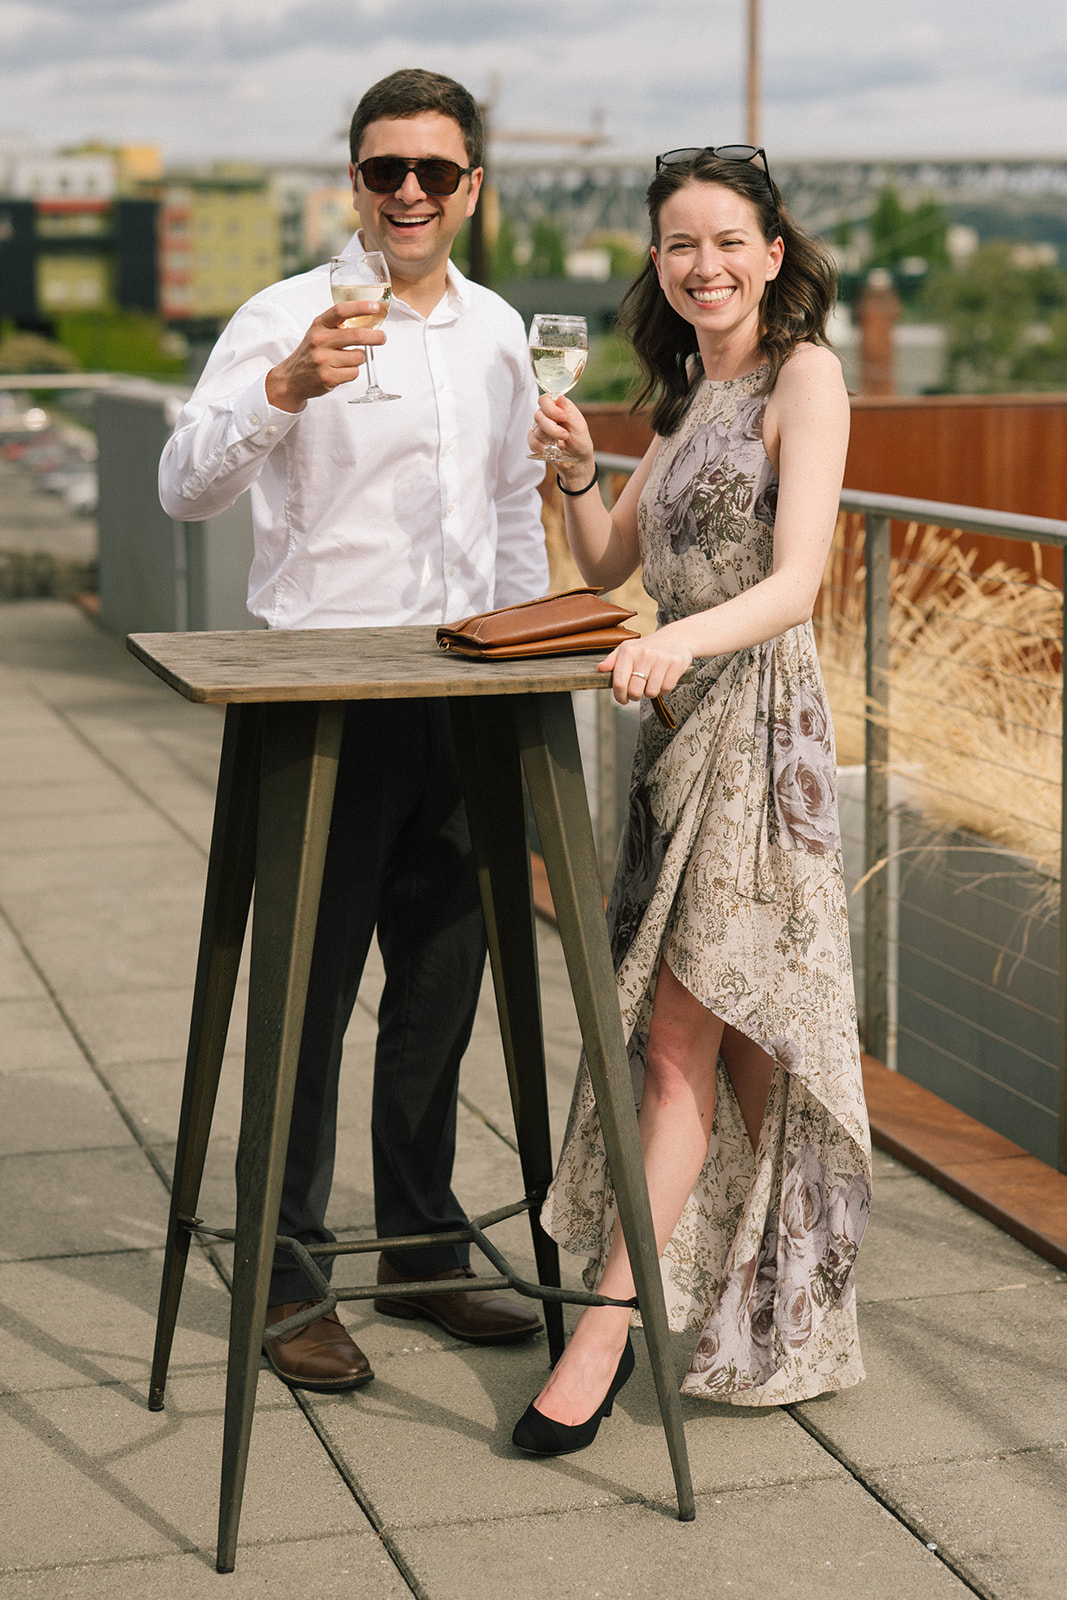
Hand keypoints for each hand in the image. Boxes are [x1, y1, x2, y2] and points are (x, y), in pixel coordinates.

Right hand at [265, 304, 385, 411]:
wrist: (293, 378)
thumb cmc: (312, 352)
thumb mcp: (319, 332)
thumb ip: (339, 325)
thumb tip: (370, 323)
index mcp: (319, 325)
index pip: (341, 310)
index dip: (360, 307)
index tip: (376, 307)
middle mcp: (319, 340)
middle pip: (356, 335)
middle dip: (375, 337)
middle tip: (382, 338)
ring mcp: (323, 360)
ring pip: (359, 356)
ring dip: (360, 358)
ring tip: (349, 359)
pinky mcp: (328, 378)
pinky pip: (354, 373)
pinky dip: (353, 372)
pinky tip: (341, 371)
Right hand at [529, 394, 593, 476]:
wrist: (577, 460)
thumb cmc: (580, 441)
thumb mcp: (579, 426)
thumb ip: (568, 411)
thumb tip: (560, 396)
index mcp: (558, 407)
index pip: (545, 400)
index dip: (550, 408)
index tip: (562, 418)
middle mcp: (547, 415)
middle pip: (538, 416)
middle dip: (552, 428)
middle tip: (565, 436)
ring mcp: (540, 428)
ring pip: (536, 429)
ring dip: (549, 438)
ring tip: (561, 444)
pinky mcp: (535, 440)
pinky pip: (531, 441)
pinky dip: (540, 446)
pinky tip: (549, 448)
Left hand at [598, 623, 694, 707]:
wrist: (676, 637)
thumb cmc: (647, 647)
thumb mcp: (627, 649)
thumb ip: (612, 660)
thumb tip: (600, 669)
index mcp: (628, 651)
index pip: (619, 683)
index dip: (620, 697)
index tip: (623, 699)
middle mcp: (645, 654)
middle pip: (635, 691)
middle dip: (635, 696)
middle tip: (638, 692)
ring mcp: (661, 659)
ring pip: (651, 692)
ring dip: (651, 692)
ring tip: (651, 682)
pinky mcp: (676, 664)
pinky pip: (666, 689)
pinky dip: (664, 690)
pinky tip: (662, 680)